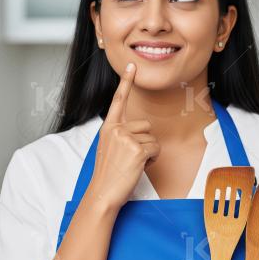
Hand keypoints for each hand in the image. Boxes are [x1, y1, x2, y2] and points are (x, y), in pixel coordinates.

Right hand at [86, 62, 159, 210]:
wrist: (102, 193)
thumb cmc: (108, 174)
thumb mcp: (110, 148)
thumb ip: (121, 135)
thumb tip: (139, 132)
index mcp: (108, 127)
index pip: (118, 100)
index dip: (126, 81)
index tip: (131, 65)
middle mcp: (116, 129)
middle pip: (146, 125)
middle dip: (145, 142)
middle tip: (130, 159)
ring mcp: (126, 138)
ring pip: (152, 138)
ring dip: (148, 152)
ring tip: (132, 165)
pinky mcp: (137, 149)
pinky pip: (156, 149)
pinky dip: (152, 160)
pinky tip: (138, 168)